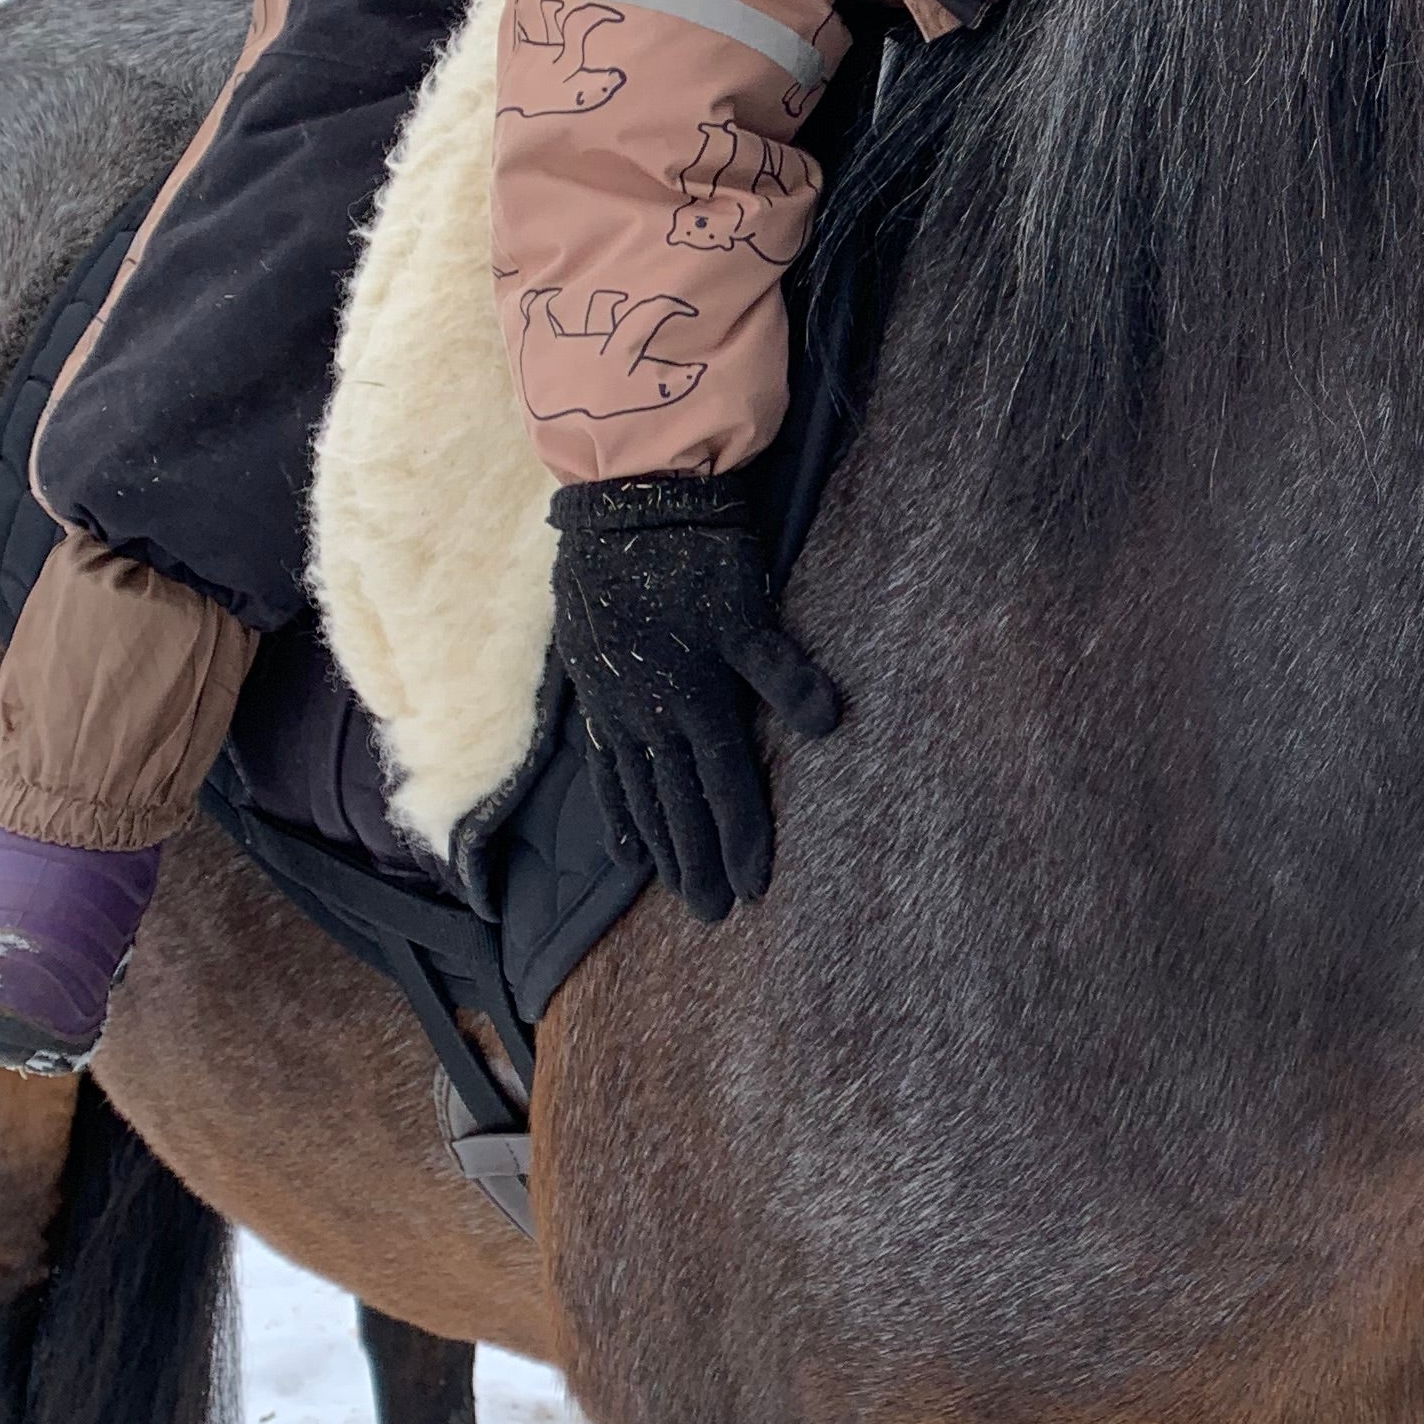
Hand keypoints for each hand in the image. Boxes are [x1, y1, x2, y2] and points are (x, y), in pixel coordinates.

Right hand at [548, 475, 839, 922]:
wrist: (627, 509)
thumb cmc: (699, 555)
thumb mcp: (750, 612)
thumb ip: (785, 673)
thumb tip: (829, 726)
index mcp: (697, 701)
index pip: (725, 788)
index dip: (742, 840)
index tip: (754, 889)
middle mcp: (652, 718)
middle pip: (680, 806)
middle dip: (699, 862)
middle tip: (714, 914)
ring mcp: (617, 709)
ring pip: (640, 796)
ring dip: (660, 848)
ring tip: (675, 891)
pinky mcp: (594, 693)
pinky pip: (604, 769)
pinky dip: (615, 811)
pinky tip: (620, 847)